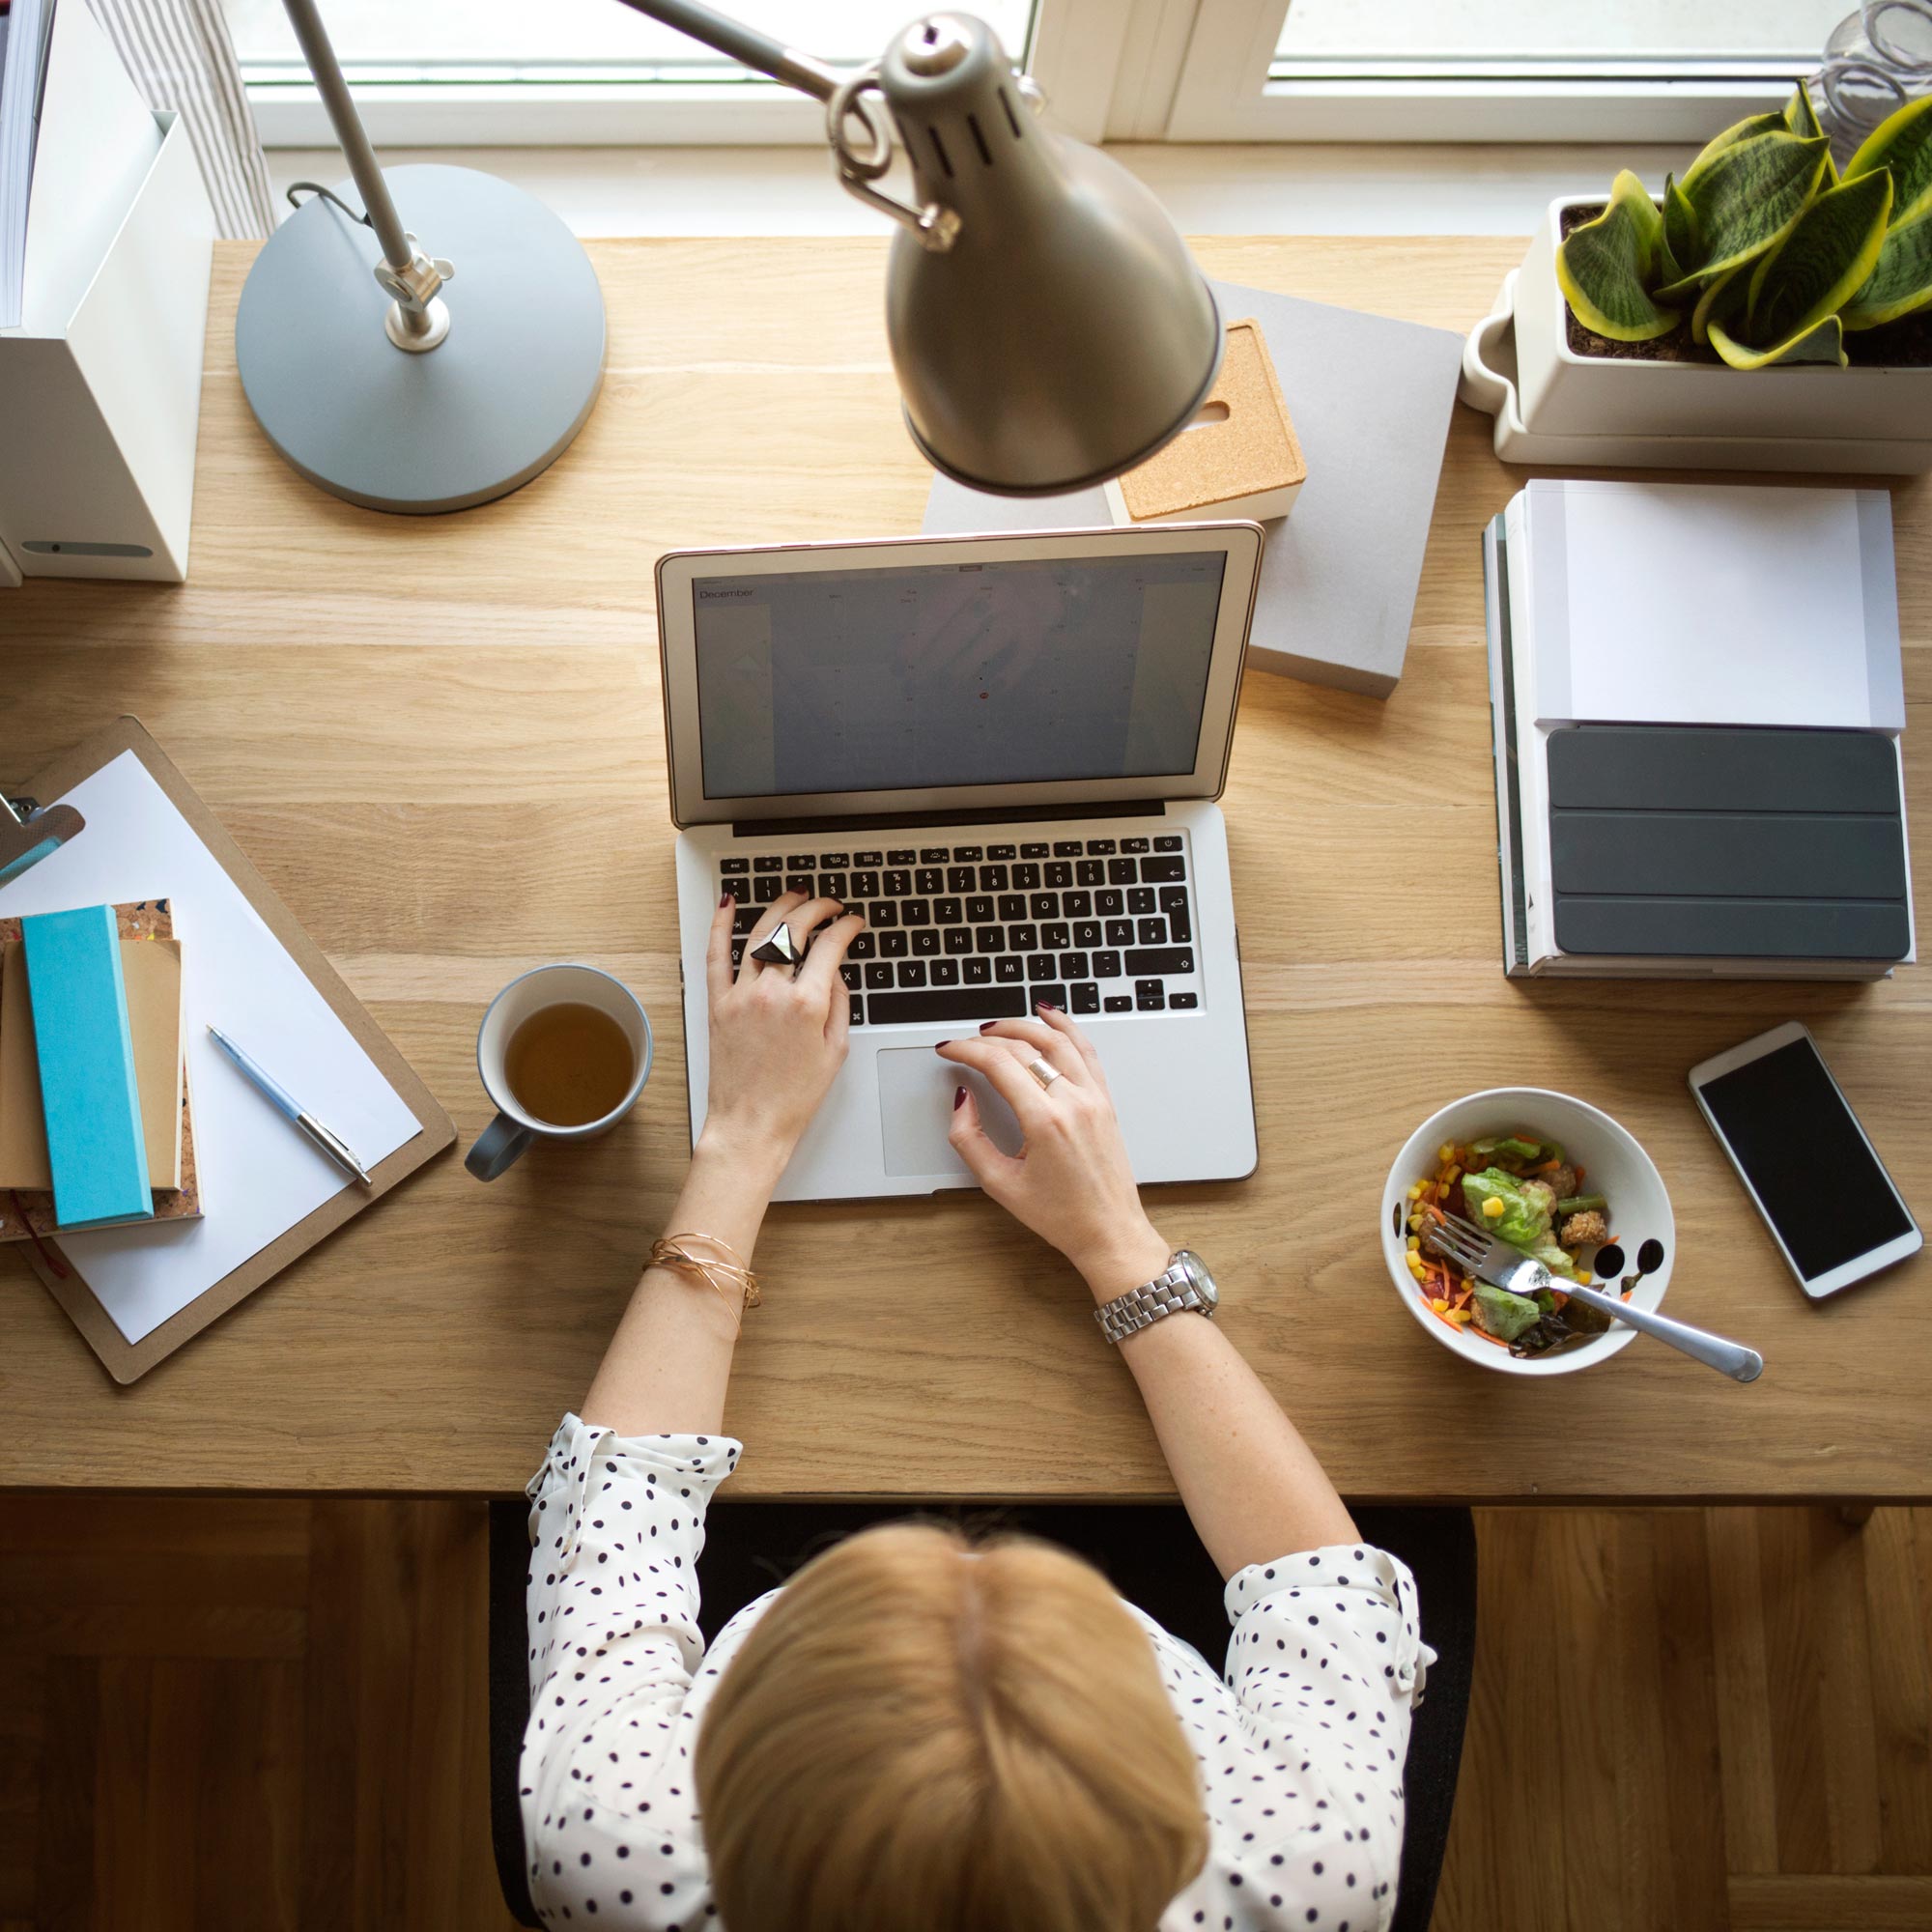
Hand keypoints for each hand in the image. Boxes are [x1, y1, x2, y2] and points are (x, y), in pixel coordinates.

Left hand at [701, 889, 863, 1175]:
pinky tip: (727, 904)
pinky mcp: (717, 1004)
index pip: (830, 946)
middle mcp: (772, 993)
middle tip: (829, 905)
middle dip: (817, 908)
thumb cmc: (793, 1097)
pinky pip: (715, 954)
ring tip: (794, 897)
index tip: (852, 922)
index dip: (846, 926)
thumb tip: (835, 973)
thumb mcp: (835, 1050)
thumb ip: (839, 1003)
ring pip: (759, 933)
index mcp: (807, 1004)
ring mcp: (741, 995)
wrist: (751, 1124)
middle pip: (795, 929)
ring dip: (780, 907)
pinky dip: (719, 925)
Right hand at [938, 1007, 1170, 1301]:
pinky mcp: (1105, 1101)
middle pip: (1025, 1049)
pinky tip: (1050, 1017)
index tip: (949, 1050)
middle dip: (988, 1039)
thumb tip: (962, 1101)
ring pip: (1057, 1040)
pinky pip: (1086, 1051)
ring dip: (1024, 1025)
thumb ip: (970, 1139)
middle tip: (966, 1042)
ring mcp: (1094, 1098)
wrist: (1109, 1231)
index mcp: (1046, 1122)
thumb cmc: (1062, 1215)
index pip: (1000, 1064)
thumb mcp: (1000, 1184)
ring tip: (998, 1025)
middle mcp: (1073, 1102)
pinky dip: (1067, 1028)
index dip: (967, 1050)